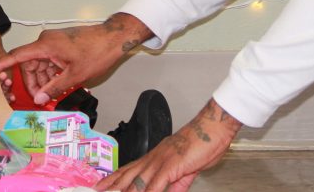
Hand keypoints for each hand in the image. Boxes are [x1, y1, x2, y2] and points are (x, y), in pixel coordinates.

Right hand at [0, 13, 151, 103]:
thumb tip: (38, 99)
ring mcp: (54, 42)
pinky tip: (58, 85)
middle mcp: (46, 42)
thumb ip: (54, 88)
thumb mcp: (75, 75)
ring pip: (39, 64)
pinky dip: (51, 73)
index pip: (17, 56)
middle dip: (32, 83)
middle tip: (39, 100)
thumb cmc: (96, 53)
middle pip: (28, 65)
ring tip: (51, 95)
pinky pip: (49, 61)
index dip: (1, 65)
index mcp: (45, 46)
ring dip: (43, 80)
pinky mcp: (61, 45)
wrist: (114, 38)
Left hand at [97, 98, 240, 190]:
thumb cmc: (201, 145)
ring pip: (136, 182)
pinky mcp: (171, 165)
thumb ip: (175, 185)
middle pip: (126, 176)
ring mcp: (160, 161)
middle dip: (110, 187)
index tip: (100, 187)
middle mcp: (153, 159)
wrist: (213, 128)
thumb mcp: (185, 170)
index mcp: (155, 158)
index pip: (128, 170)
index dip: (113, 180)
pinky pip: (155, 184)